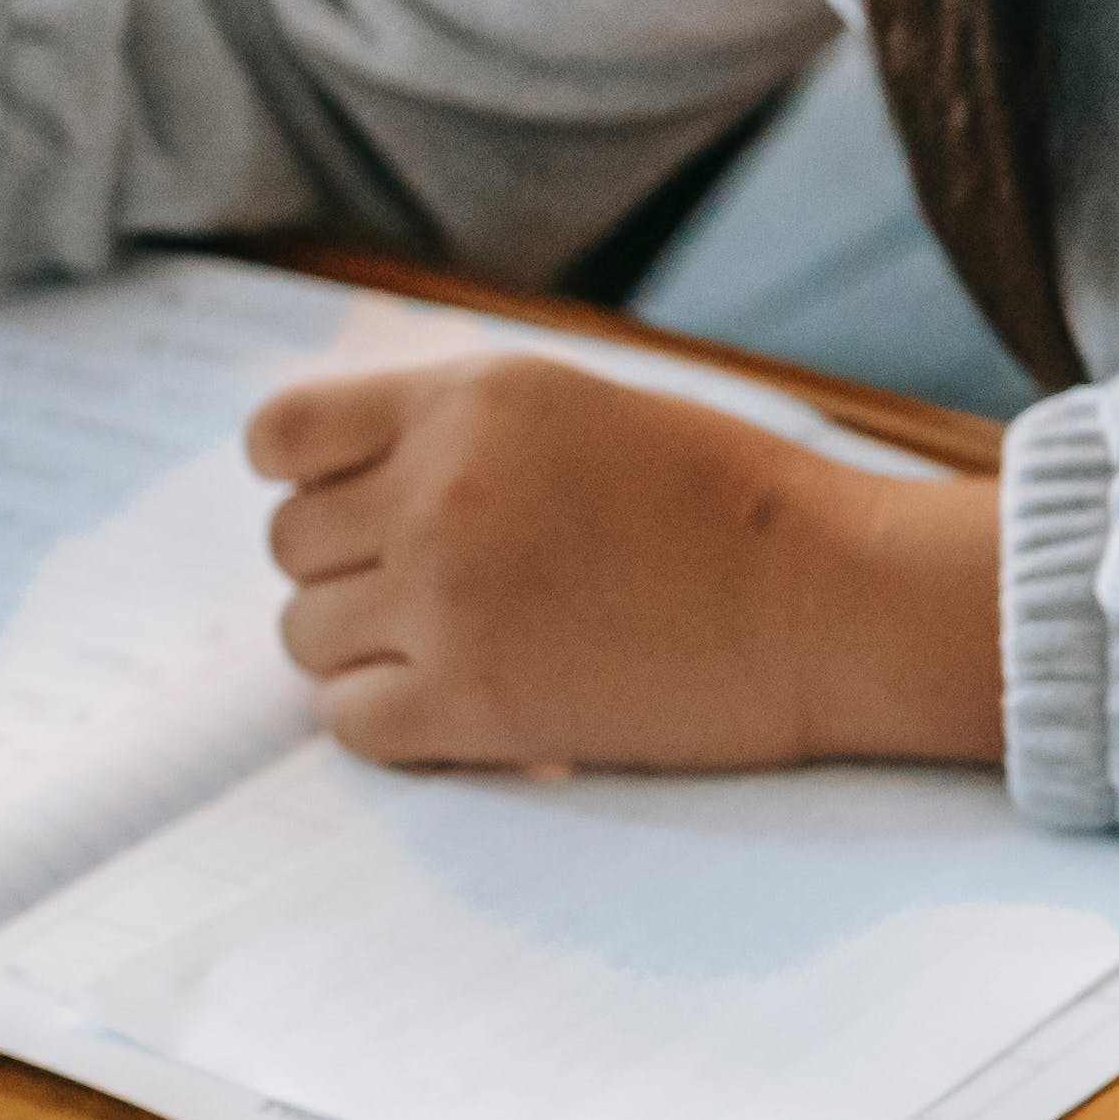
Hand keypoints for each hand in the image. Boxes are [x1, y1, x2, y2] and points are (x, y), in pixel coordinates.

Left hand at [248, 350, 1004, 771]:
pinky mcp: (468, 704)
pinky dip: (390, 719)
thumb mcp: (587, 411)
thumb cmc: (734, 508)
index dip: (306, 478)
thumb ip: (464, 430)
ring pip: (305, 635)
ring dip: (369, 647)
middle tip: (447, 594)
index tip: (358, 508)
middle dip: (352, 570)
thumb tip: (344, 486)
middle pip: (291, 545)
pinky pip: (346, 719)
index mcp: (471, 400)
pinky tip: (466, 706)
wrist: (836, 600)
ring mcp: (445, 600)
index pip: (281, 434)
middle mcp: (439, 489)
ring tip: (466, 649)